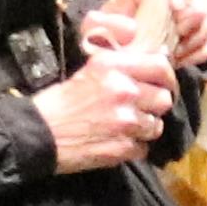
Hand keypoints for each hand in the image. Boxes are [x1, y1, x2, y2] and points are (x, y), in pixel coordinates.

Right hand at [32, 32, 181, 172]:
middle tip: (140, 109)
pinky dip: (132, 148)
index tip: (163, 84)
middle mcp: (124, 90)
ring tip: (125, 128)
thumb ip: (123, 64)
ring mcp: (125, 121)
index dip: (167, 76)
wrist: (39, 133)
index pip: (160, 66)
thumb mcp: (91, 69)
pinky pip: (143, 148)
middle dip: (153, 106)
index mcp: (114, 66)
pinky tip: (115, 142)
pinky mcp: (122, 147)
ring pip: (156, 126)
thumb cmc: (62, 101)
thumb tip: (160, 57)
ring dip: (144, 128)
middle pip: (164, 99)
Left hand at [100, 0, 206, 78]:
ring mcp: (187, 19)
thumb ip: (102, 24)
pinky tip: (182, 61)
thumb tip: (132, 29)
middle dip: (200, 9)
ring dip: (200, 34)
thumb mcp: (93, 28)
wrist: (110, 57)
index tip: (177, 8)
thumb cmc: (102, 35)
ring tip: (177, 51)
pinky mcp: (193, 40)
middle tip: (182, 31)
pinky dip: (202, 52)